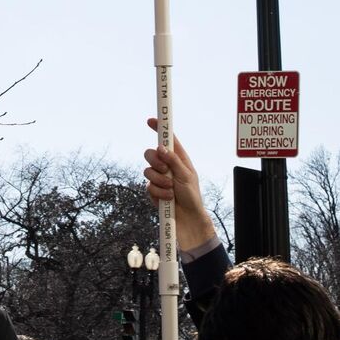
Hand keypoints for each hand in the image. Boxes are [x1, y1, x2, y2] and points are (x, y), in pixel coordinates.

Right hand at [142, 117, 216, 252]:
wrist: (188, 218)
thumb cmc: (192, 196)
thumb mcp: (186, 175)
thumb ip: (173, 160)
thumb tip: (160, 147)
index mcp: (178, 158)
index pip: (167, 140)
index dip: (159, 128)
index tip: (151, 120)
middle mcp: (167, 166)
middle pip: (151, 153)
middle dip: (156, 161)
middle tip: (165, 170)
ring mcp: (158, 178)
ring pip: (147, 170)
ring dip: (160, 181)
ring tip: (171, 189)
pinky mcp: (153, 190)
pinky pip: (148, 186)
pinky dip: (158, 192)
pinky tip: (168, 198)